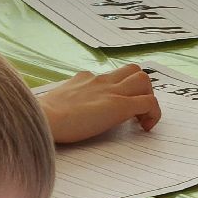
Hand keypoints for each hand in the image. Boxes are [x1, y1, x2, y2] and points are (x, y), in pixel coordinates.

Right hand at [38, 63, 161, 143]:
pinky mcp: (120, 105)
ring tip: (139, 118)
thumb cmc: (44, 116)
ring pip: (144, 79)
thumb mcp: (56, 102)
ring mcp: (112, 91)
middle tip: (133, 110)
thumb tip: (62, 111)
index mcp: (85, 79)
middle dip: (139, 88)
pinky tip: (145, 128)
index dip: (119, 89)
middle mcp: (101, 80)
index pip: (110, 75)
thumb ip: (65, 100)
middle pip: (132, 70)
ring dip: (148, 96)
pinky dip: (154, 114)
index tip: (113, 108)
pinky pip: (149, 102)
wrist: (44, 118)